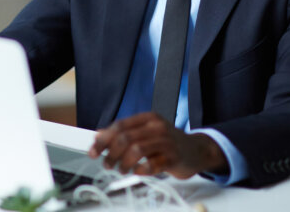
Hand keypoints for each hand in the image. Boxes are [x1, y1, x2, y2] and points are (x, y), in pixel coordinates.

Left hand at [88, 112, 227, 178]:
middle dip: (111, 154)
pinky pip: (152, 164)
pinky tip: (138, 172)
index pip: (119, 126)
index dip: (103, 140)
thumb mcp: (146, 132)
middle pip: (126, 138)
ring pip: (137, 150)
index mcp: (147, 118)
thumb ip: (124, 133)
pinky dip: (141, 170)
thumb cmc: (167, 142)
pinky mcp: (174, 157)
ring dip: (124, 163)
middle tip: (107, 164)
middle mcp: (156, 127)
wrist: (197, 150)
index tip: (93, 151)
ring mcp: (166, 141)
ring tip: (121, 170)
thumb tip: (98, 136)